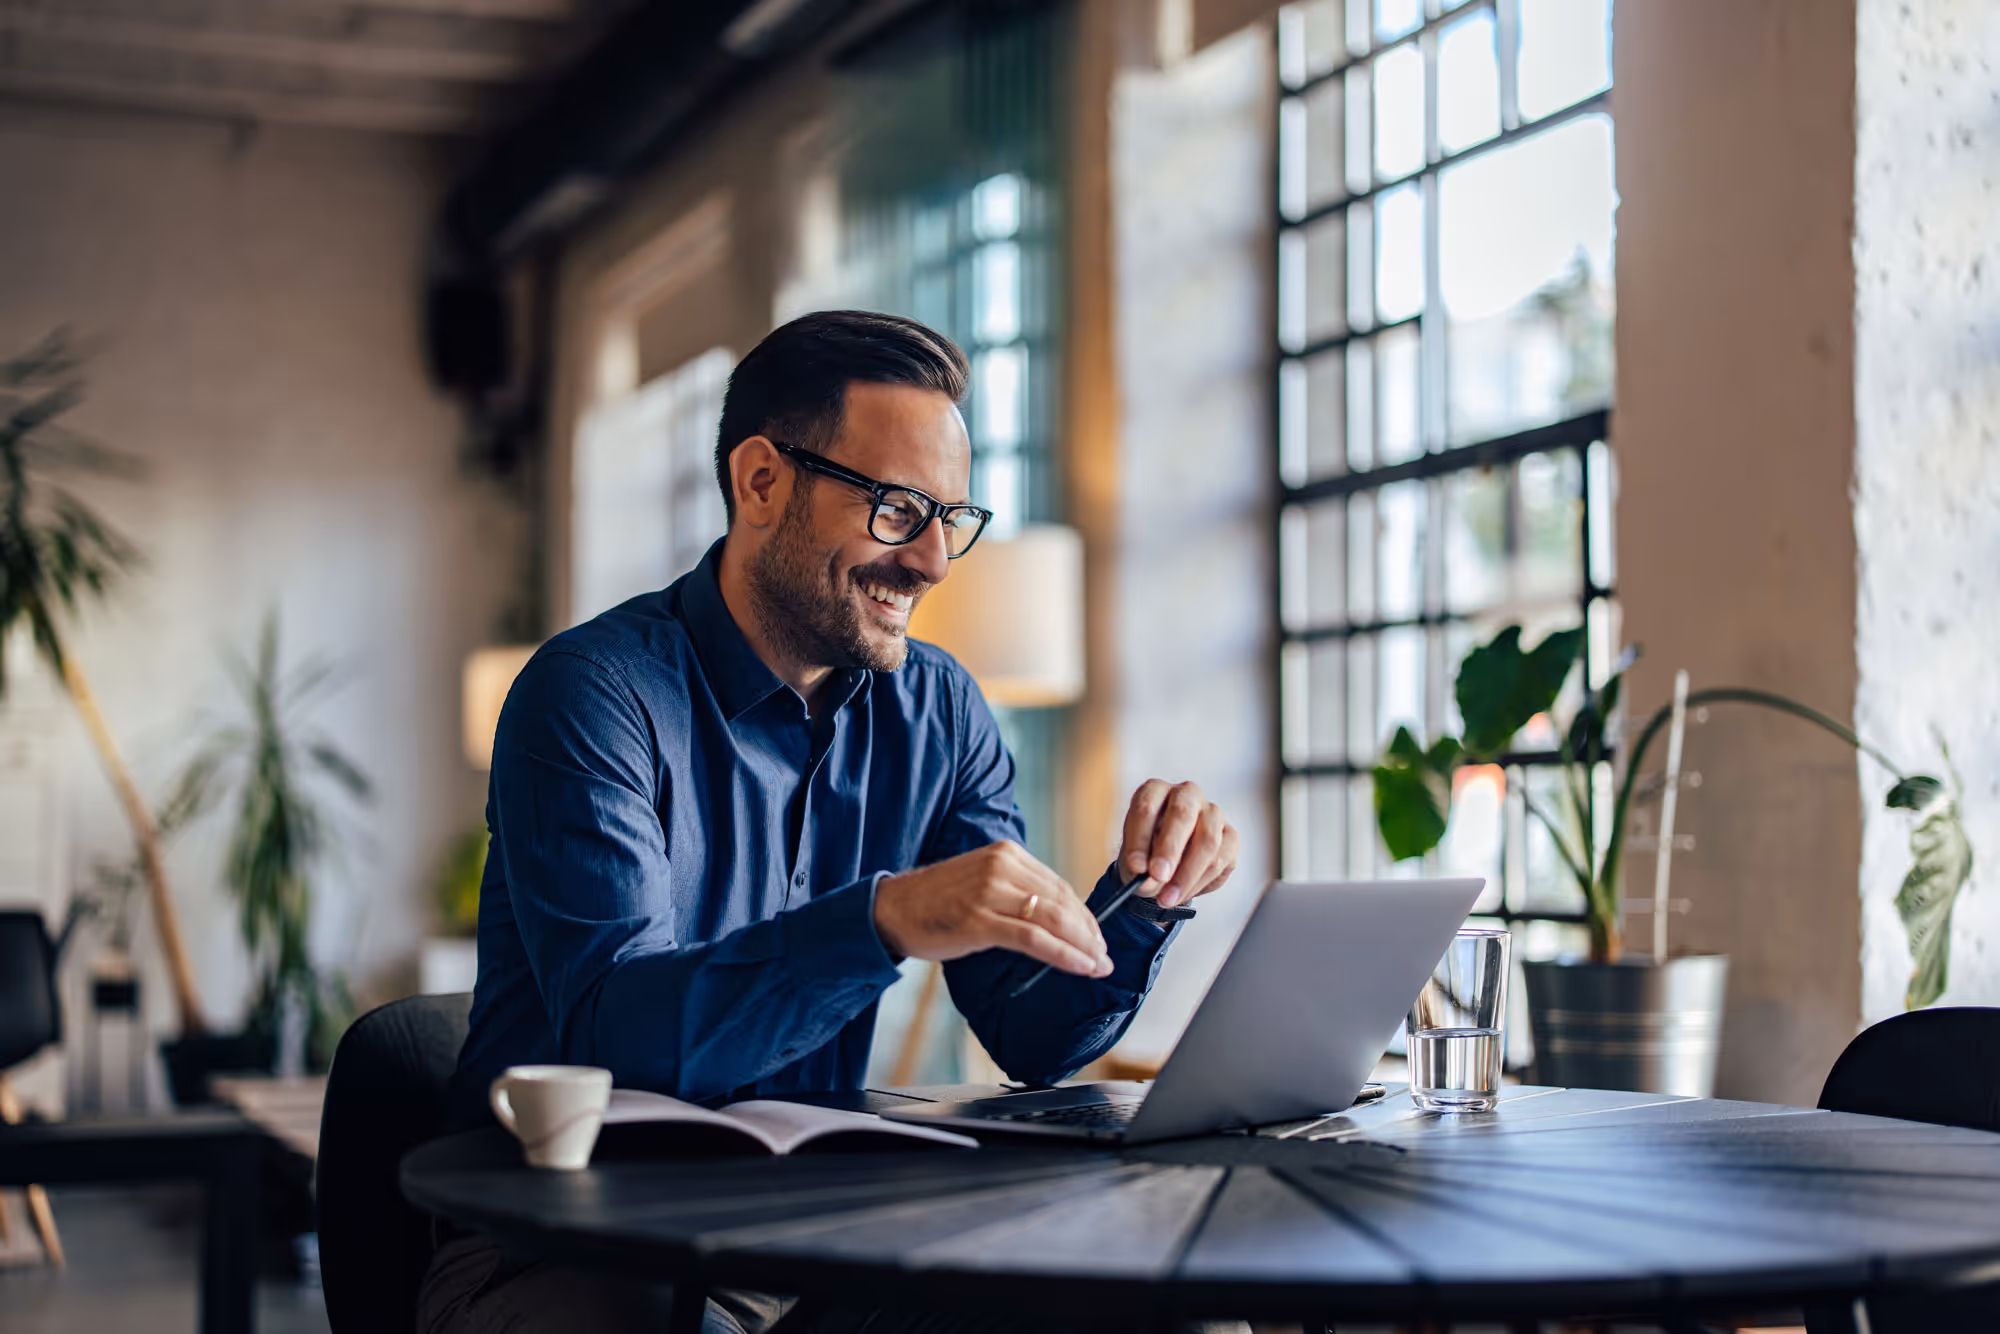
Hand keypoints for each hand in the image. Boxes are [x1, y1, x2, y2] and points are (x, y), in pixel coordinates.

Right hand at [875, 842, 1112, 978]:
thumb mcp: (981, 884)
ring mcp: (990, 892)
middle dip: (1089, 932)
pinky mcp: (980, 920)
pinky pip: (1033, 939)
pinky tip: (1079, 967)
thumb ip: (1015, 893)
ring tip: (1097, 965)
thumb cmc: (936, 903)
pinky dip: (1063, 954)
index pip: (1058, 885)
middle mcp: (1002, 866)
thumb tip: (1055, 921)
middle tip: (1104, 955)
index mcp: (1006, 854)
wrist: (891, 910)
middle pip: (1061, 901)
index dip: (1083, 915)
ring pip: (1052, 919)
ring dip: (1082, 945)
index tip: (1097, 937)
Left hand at [1119, 780, 1238, 908]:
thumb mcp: (1134, 861)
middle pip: (1182, 814)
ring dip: (1186, 875)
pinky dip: (1201, 881)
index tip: (1136, 867)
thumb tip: (1149, 881)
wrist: (1167, 862)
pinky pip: (1221, 859)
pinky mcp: (1231, 835)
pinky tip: (1185, 891)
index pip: (1147, 807)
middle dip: (1169, 850)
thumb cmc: (1146, 853)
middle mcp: (1186, 795)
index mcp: (1155, 791)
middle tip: (1157, 877)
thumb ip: (1138, 870)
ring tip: (1167, 898)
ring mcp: (1212, 812)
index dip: (1140, 838)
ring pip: (1207, 840)